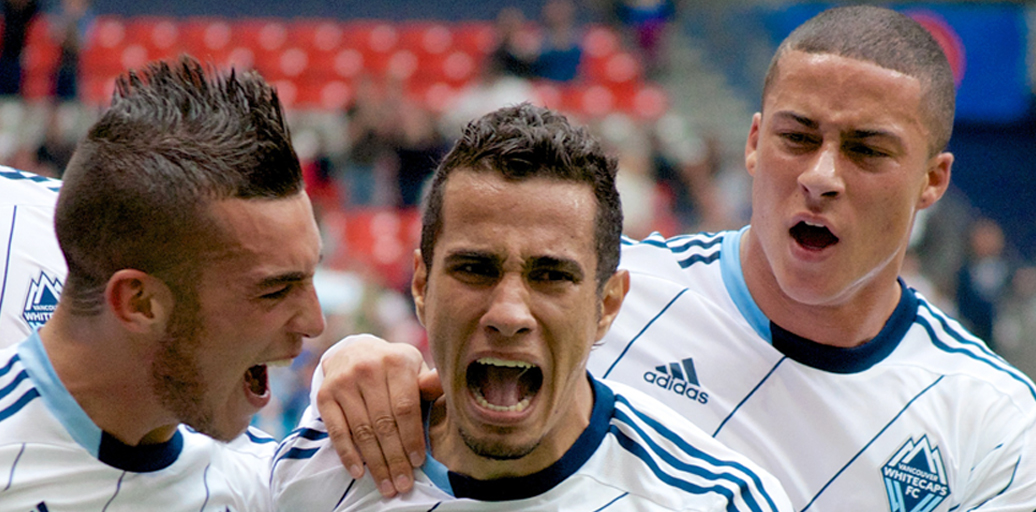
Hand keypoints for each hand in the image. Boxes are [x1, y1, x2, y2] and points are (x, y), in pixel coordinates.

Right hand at [316, 334, 442, 496]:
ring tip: (386, 484)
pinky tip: (359, 471)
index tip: (418, 462)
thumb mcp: (414, 367)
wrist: (353, 350)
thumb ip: (429, 383)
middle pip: (384, 423)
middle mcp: (368, 368)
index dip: (412, 438)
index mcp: (396, 361)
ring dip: (375, 462)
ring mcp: (344, 381)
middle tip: (402, 483)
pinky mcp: (325, 394)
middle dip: (395, 458)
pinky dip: (348, 454)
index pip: (406, 407)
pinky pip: (337, 430)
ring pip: (362, 430)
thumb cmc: (393, 367)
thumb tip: (447, 387)